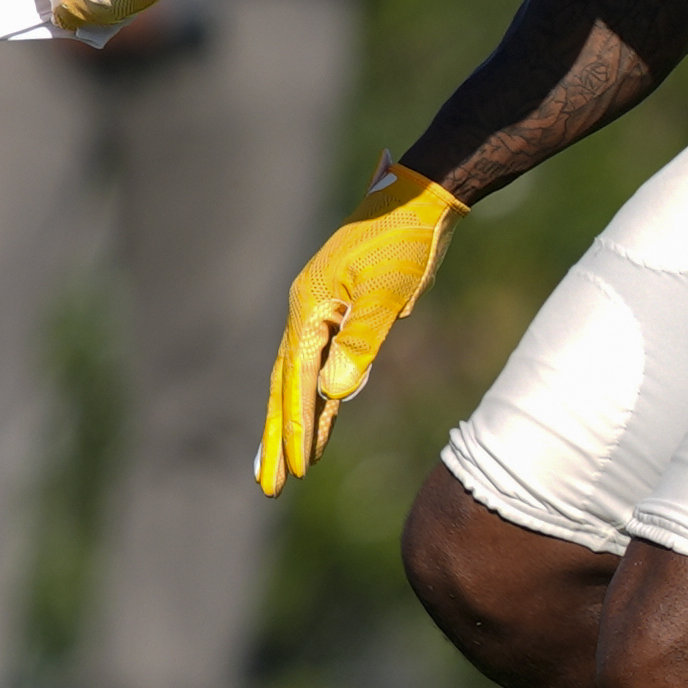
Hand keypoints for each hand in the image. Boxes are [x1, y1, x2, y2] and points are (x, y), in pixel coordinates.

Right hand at [258, 159, 466, 494]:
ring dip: (292, 424)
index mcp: (307, 309)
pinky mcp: (341, 316)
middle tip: (268, 487)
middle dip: (276, 439)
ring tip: (285, 468)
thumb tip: (333, 395)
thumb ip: (361, 343)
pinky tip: (321, 425)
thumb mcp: (387, 294)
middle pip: (282, 388)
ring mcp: (320, 315)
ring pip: (296, 381)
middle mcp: (305, 314)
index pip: (295, 382)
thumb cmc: (403, 242)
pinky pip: (320, 369)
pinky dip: (317, 401)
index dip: (293, 430)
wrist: (420, 201)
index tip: (291, 473)